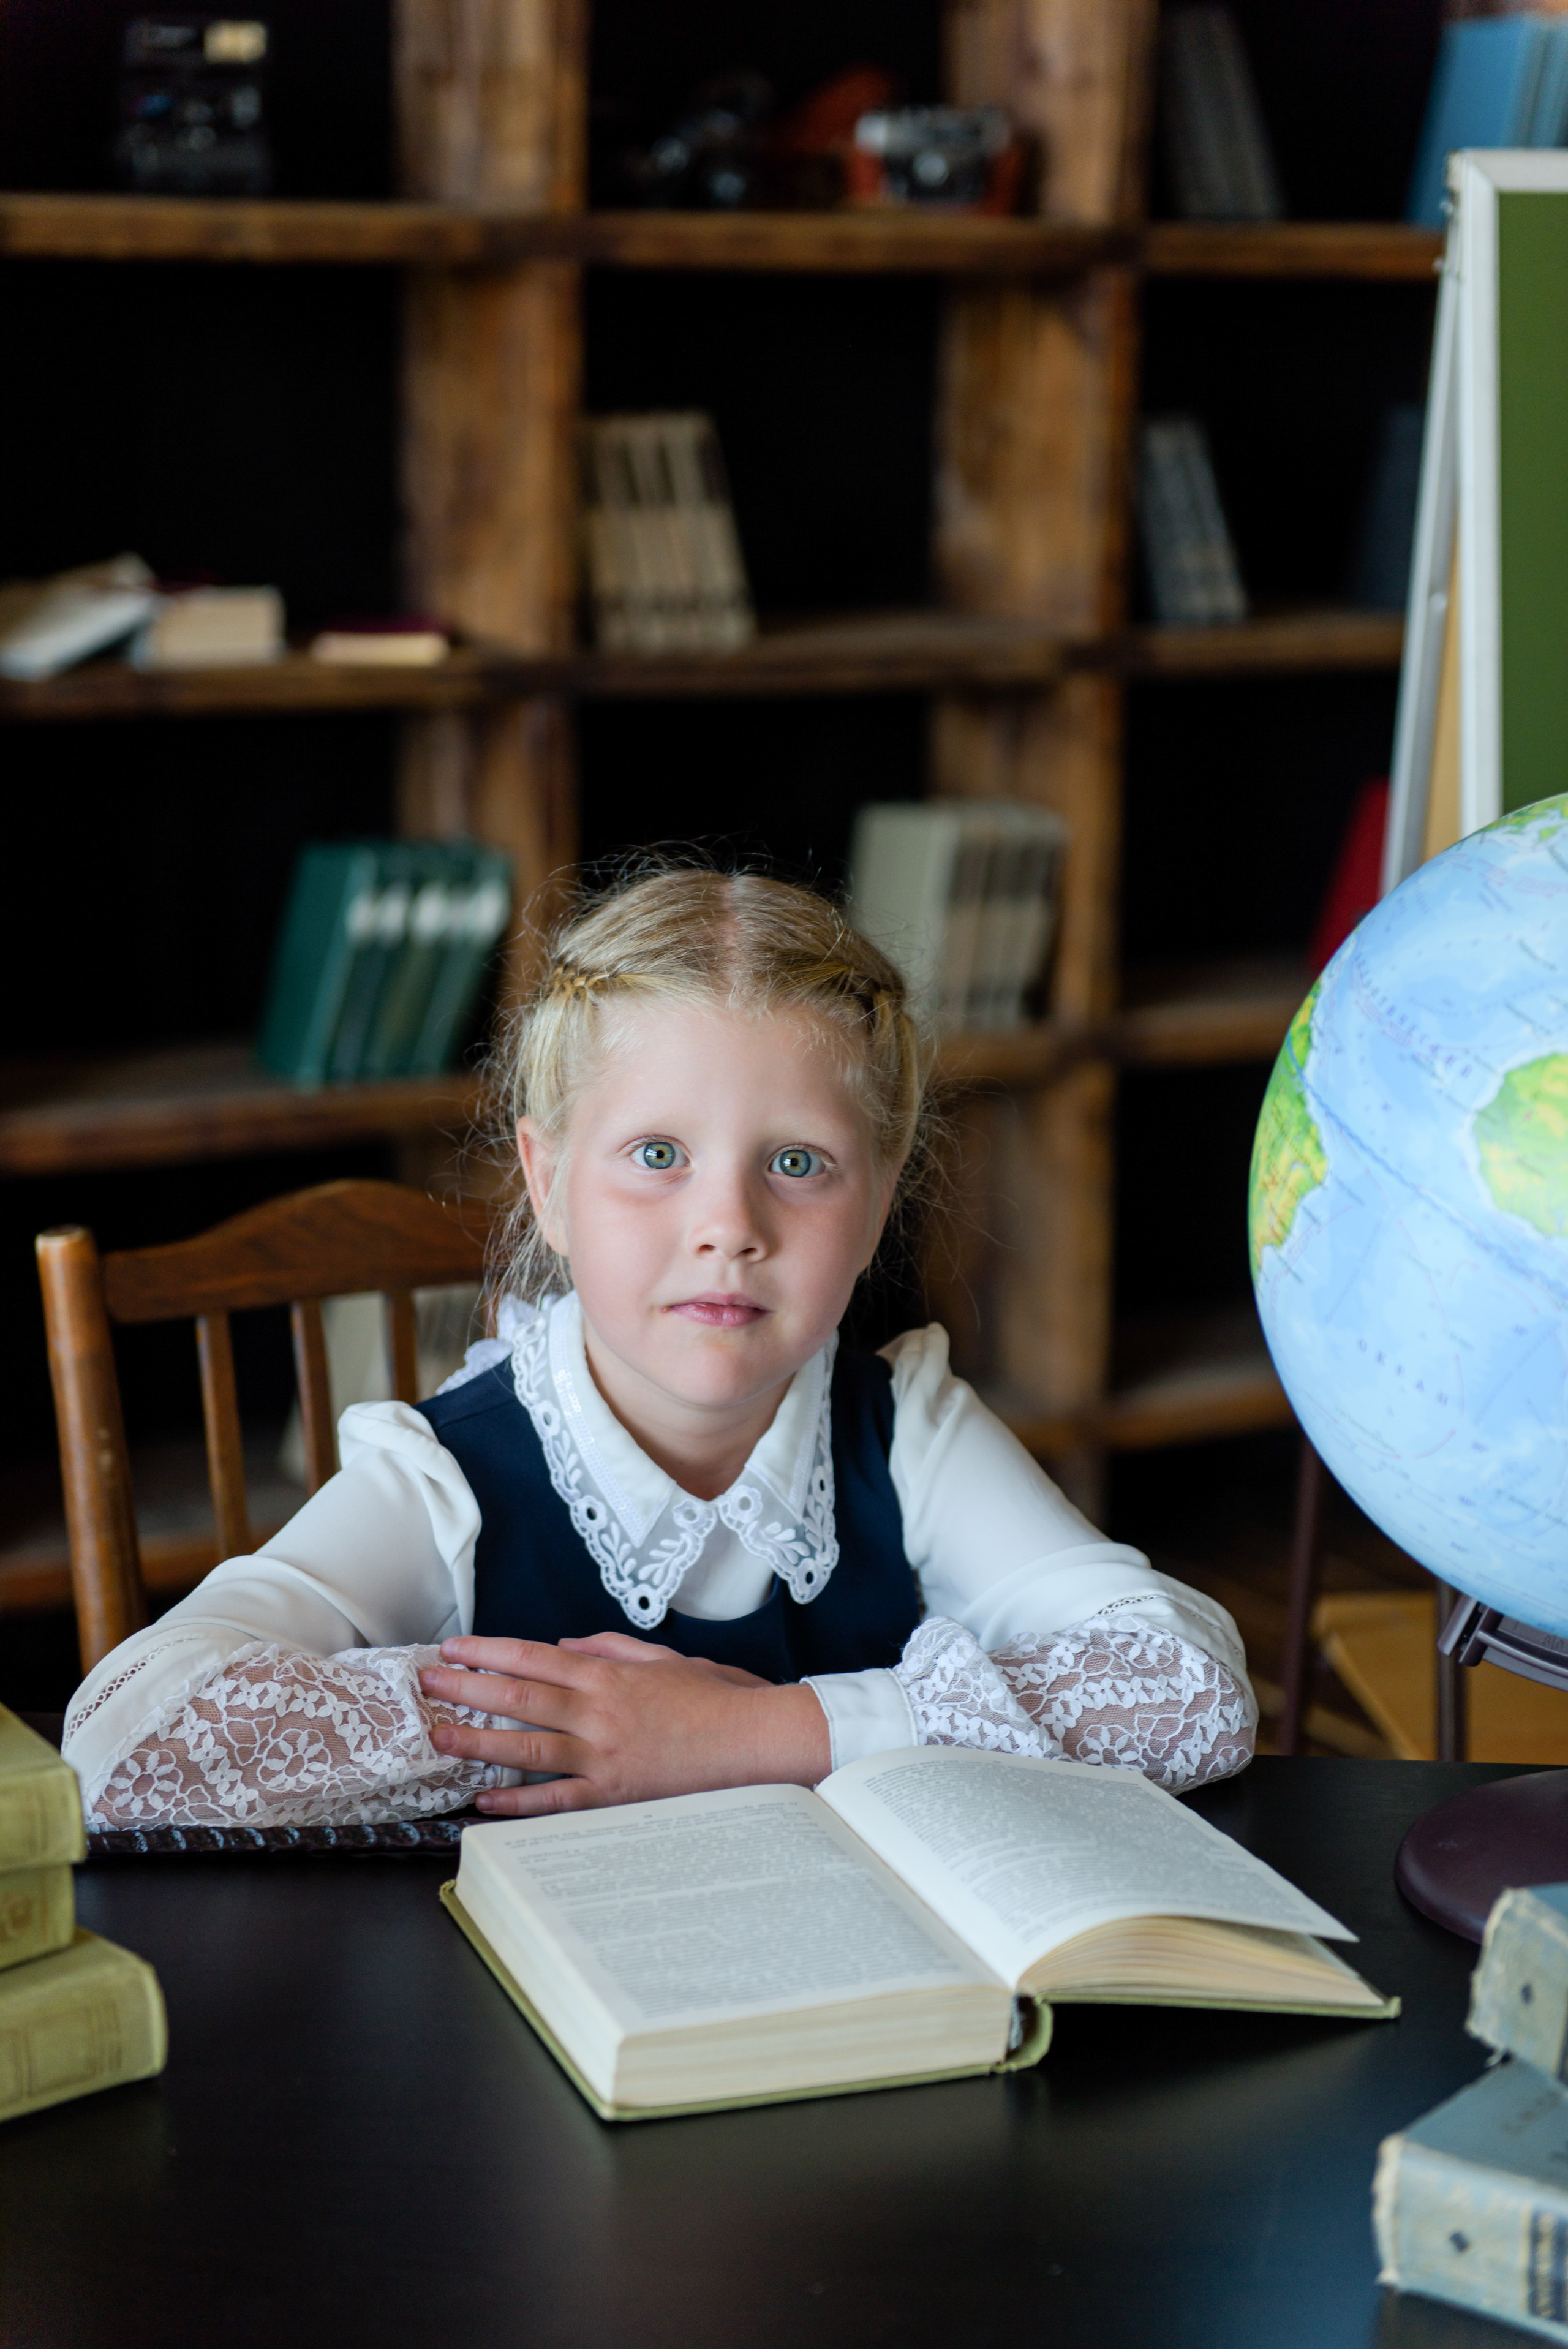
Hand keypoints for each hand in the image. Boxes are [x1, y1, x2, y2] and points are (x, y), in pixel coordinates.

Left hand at [418, 1632, 829, 1816]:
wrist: (755, 1742)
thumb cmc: (715, 1698)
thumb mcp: (664, 1659)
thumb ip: (611, 1649)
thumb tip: (565, 1646)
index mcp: (609, 1676)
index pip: (534, 1659)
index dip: (488, 1652)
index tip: (454, 1648)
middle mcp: (599, 1713)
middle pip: (518, 1698)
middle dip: (467, 1689)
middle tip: (427, 1683)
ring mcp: (604, 1757)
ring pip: (528, 1748)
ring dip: (478, 1742)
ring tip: (439, 1737)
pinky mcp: (614, 1796)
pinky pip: (557, 1801)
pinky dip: (519, 1803)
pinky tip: (485, 1802)